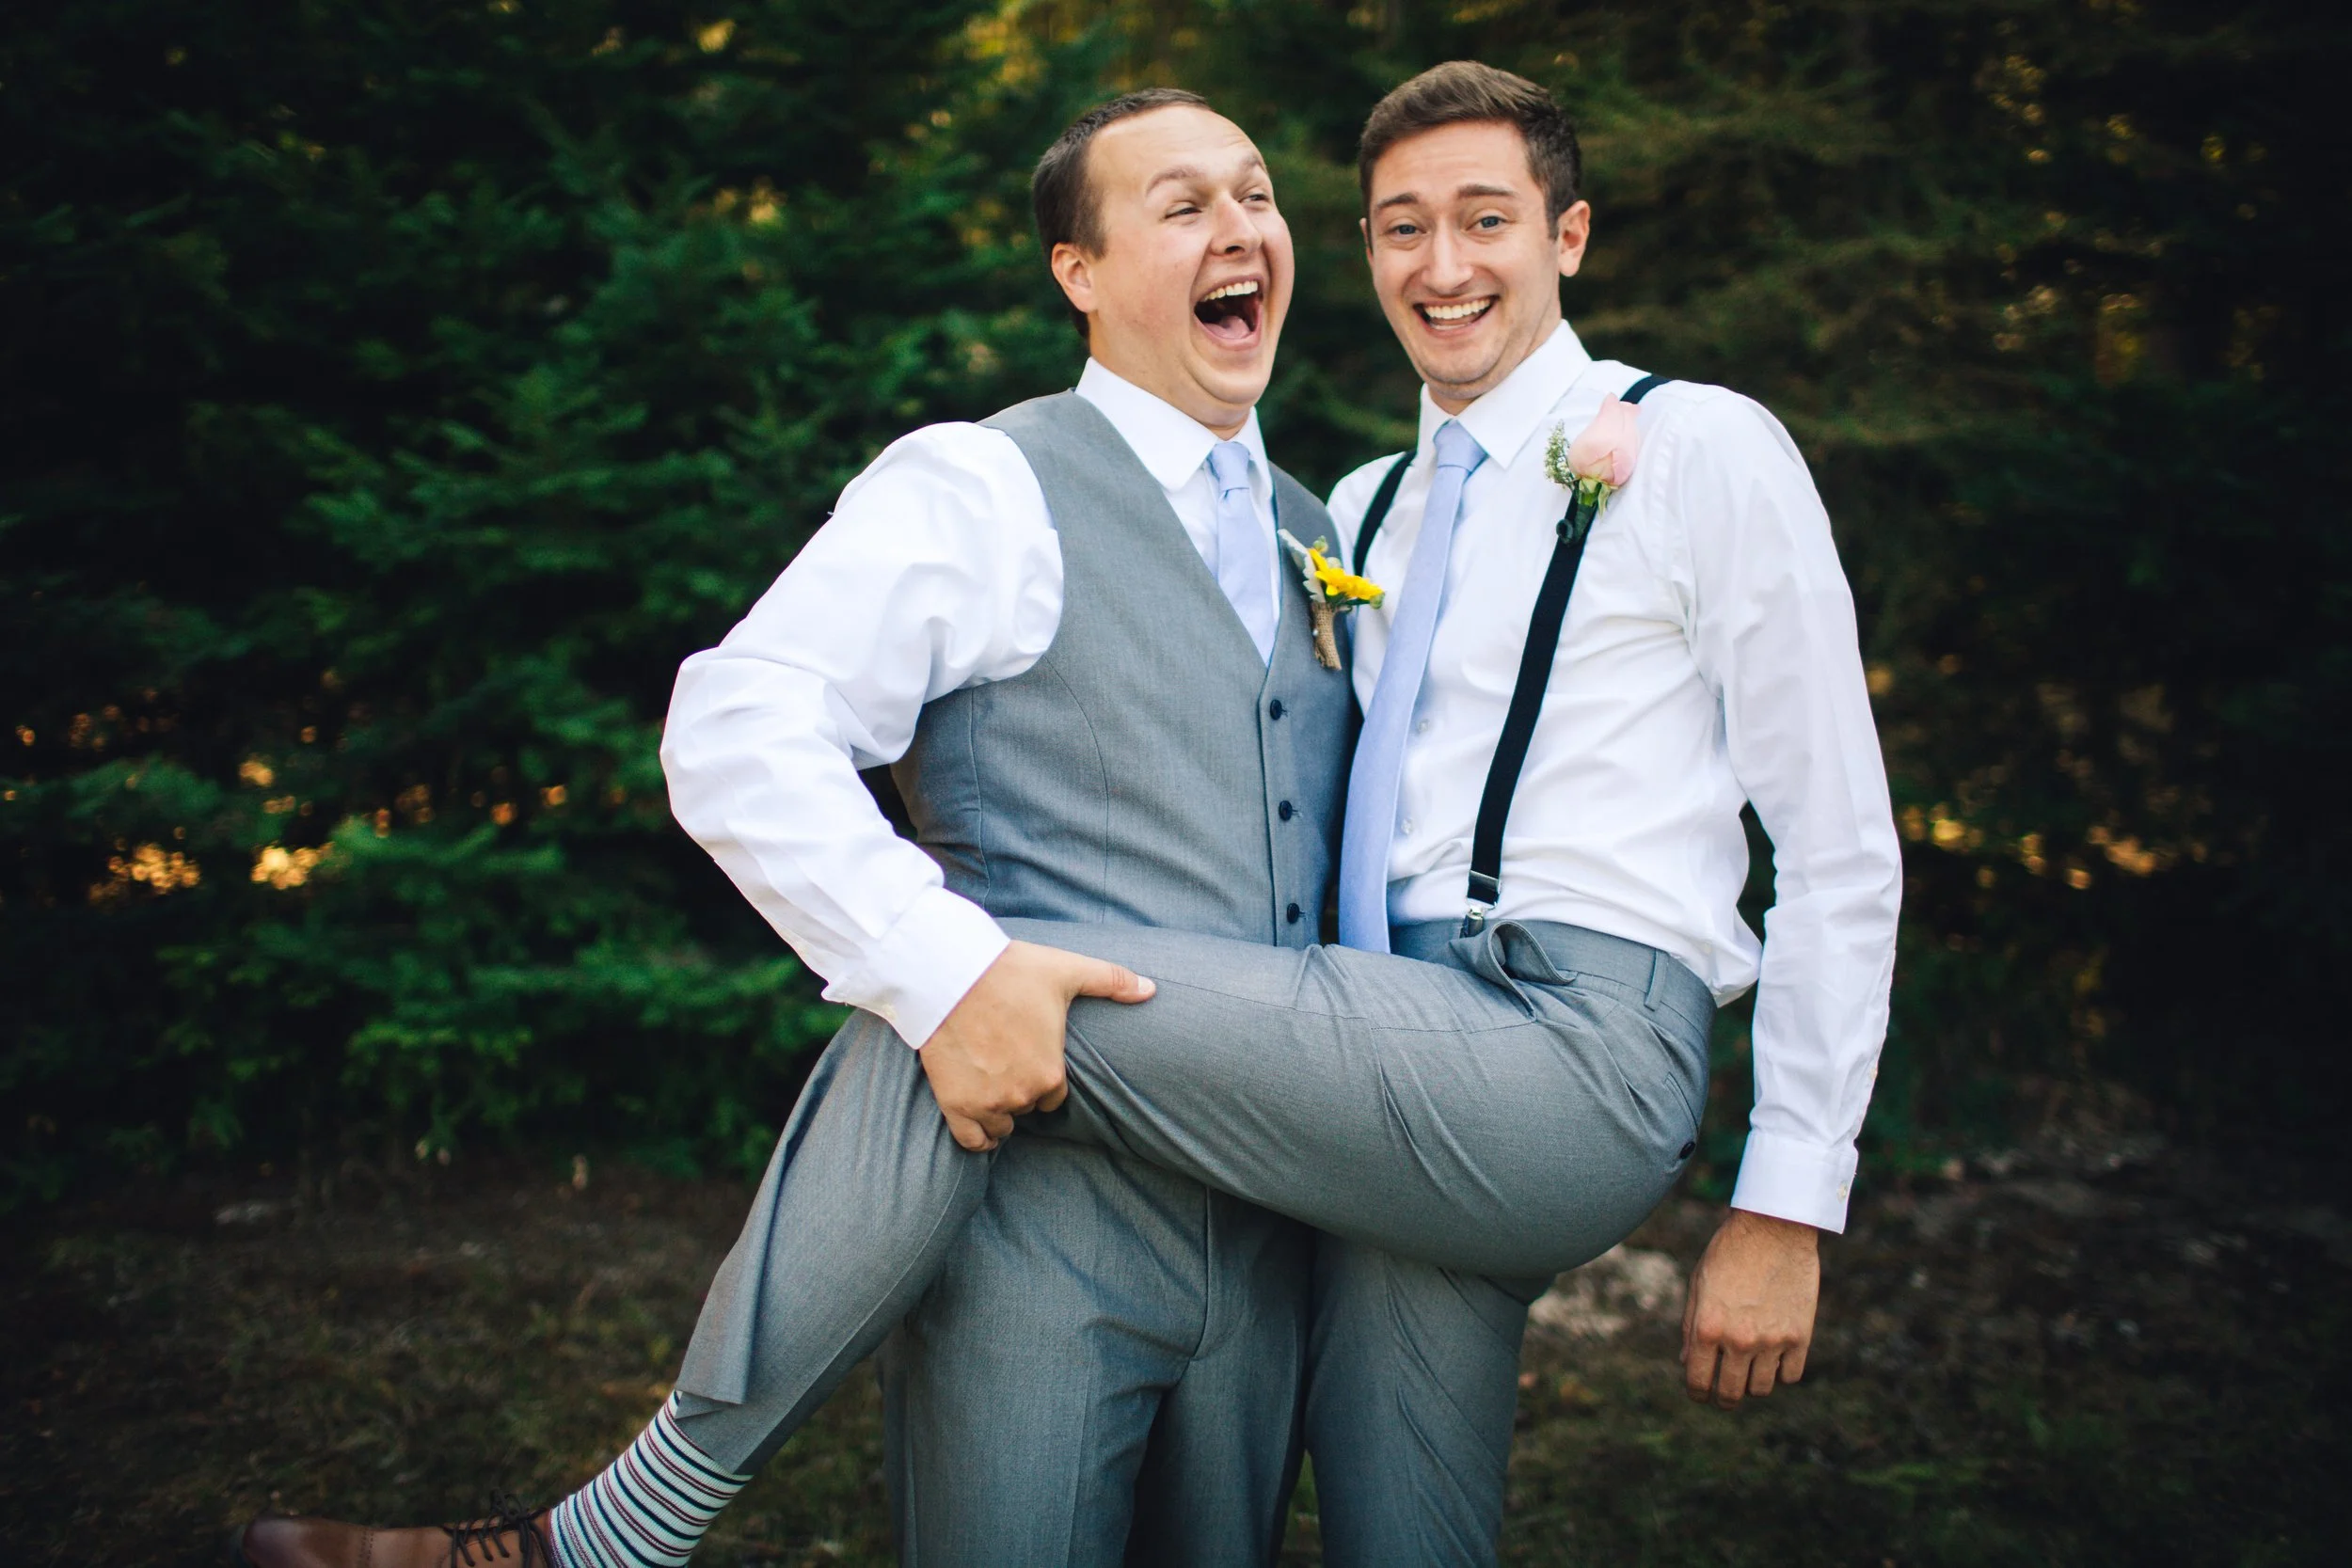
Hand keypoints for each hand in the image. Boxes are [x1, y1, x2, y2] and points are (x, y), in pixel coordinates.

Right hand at [918, 940, 1154, 1152]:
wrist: (951, 973)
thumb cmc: (1011, 970)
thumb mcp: (1067, 971)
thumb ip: (1112, 981)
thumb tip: (1152, 990)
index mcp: (1051, 1074)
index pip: (1054, 1097)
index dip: (1043, 1079)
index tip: (1029, 1060)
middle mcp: (1022, 1095)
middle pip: (1026, 1108)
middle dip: (1019, 1092)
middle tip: (1005, 1064)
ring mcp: (987, 1102)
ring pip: (1000, 1126)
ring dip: (998, 1112)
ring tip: (990, 1086)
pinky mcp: (955, 1103)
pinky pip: (971, 1140)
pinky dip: (976, 1134)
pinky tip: (977, 1118)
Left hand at [1680, 1207, 1819, 1409]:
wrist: (1774, 1228)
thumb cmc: (1729, 1252)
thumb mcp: (1699, 1285)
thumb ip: (1690, 1326)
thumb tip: (1687, 1362)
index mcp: (1707, 1327)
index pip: (1698, 1381)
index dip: (1697, 1394)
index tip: (1700, 1394)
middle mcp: (1739, 1340)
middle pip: (1731, 1393)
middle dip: (1724, 1398)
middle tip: (1725, 1395)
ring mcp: (1772, 1341)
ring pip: (1762, 1389)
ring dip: (1753, 1383)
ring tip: (1749, 1369)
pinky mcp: (1800, 1336)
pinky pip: (1790, 1376)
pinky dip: (1781, 1372)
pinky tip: (1775, 1357)